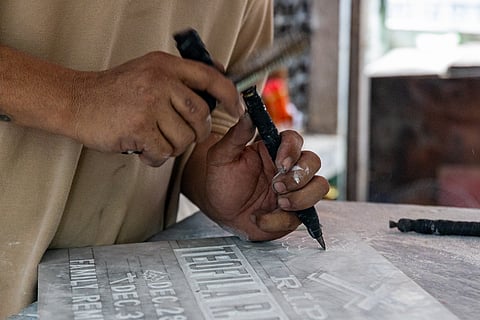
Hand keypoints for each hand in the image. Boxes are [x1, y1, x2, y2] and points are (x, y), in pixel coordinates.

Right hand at [71, 51, 241, 165]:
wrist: (75, 101)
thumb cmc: (114, 91)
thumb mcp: (148, 70)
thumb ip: (179, 77)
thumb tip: (218, 79)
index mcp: (165, 66)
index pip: (211, 78)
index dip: (230, 96)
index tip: (236, 109)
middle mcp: (160, 81)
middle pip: (201, 116)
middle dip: (196, 132)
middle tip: (180, 134)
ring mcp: (149, 104)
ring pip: (184, 139)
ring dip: (172, 146)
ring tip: (153, 139)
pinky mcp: (139, 127)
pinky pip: (164, 152)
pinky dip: (155, 157)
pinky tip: (143, 148)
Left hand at [202, 113, 329, 240]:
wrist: (219, 211)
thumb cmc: (222, 181)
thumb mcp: (221, 157)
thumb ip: (236, 136)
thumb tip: (248, 114)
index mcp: (273, 150)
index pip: (295, 140)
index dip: (292, 150)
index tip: (280, 163)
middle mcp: (289, 168)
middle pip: (313, 162)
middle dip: (299, 177)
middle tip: (277, 187)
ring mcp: (295, 190)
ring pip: (320, 187)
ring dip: (301, 197)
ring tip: (278, 203)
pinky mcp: (295, 212)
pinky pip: (304, 216)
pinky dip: (282, 220)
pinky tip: (261, 219)